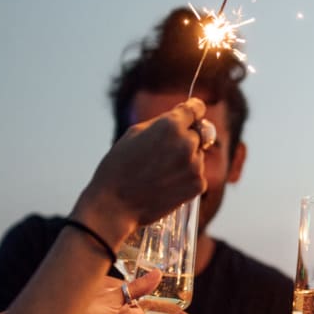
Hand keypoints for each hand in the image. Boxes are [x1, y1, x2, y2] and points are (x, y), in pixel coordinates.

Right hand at [74, 99, 208, 244]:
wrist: (115, 205)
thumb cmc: (119, 167)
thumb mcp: (134, 133)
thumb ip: (162, 122)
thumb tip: (184, 116)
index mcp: (170, 125)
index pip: (197, 108)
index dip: (195, 109)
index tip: (195, 112)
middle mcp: (187, 143)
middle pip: (198, 134)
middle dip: (186, 139)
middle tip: (163, 153)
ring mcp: (195, 165)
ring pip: (197, 156)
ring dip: (185, 160)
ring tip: (159, 172)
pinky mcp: (199, 185)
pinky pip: (197, 175)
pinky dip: (185, 178)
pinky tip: (166, 184)